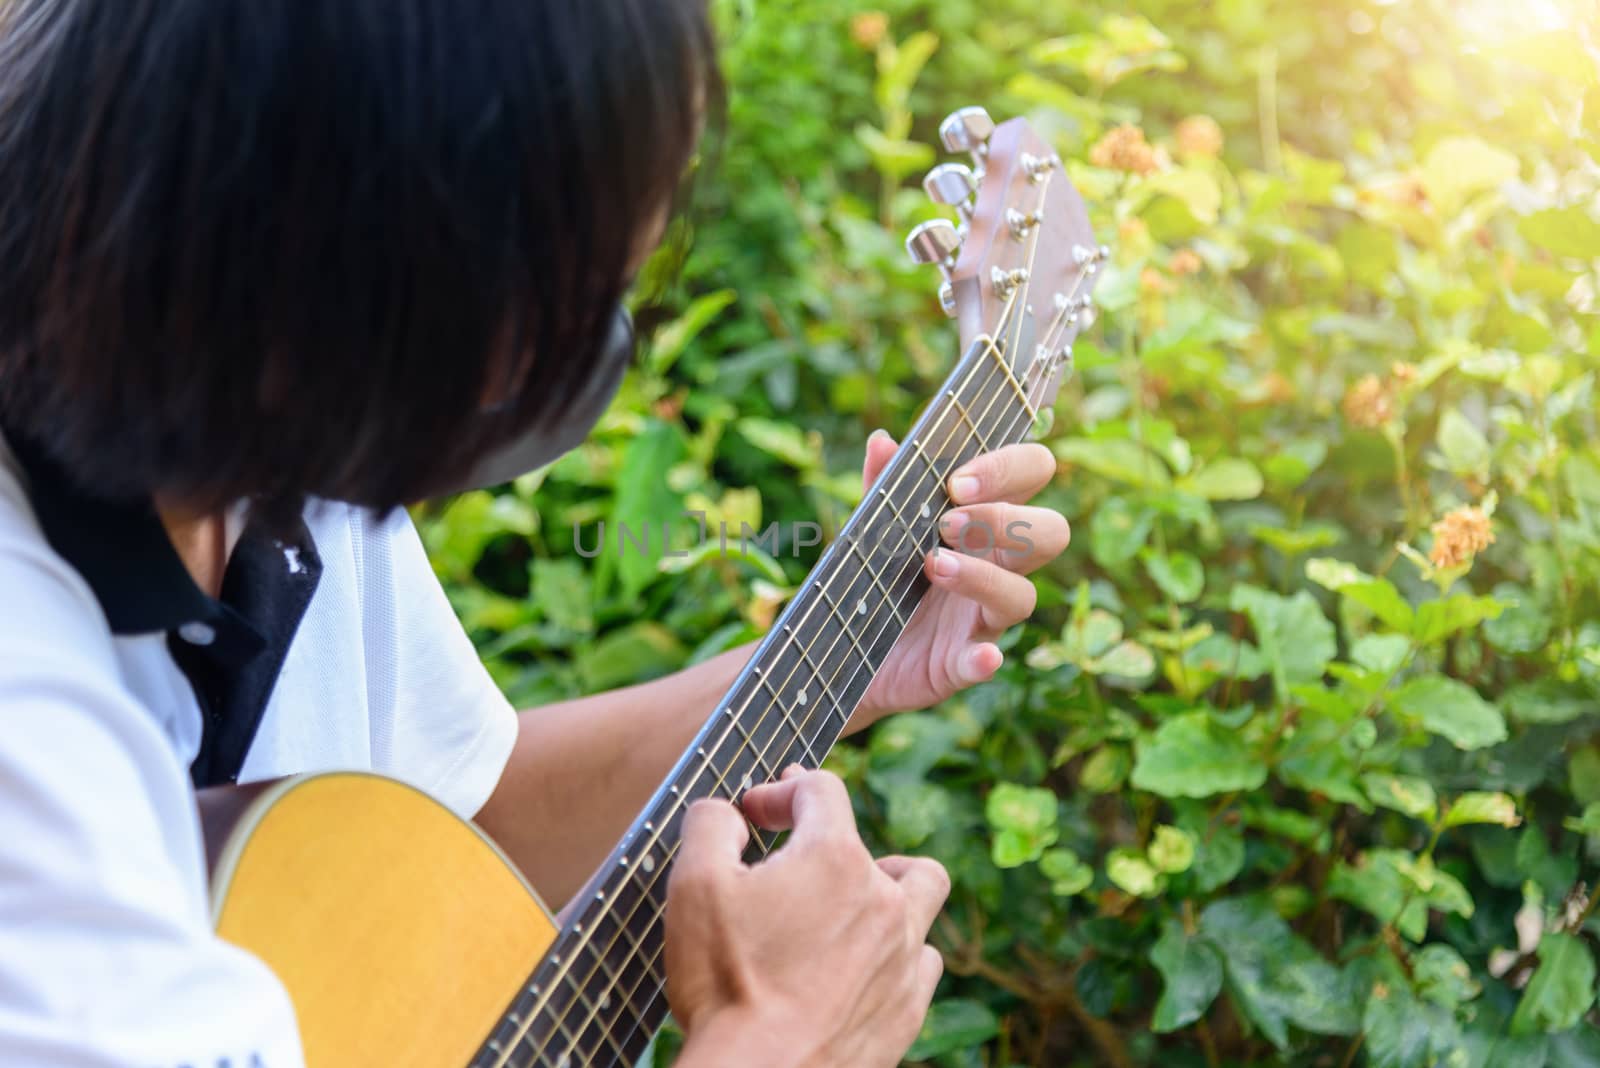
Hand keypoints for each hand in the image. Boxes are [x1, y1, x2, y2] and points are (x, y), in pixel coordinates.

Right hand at [666, 768, 948, 1067]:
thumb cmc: (726, 983)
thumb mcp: (694, 885)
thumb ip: (712, 824)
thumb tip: (729, 813)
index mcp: (835, 859)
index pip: (821, 791)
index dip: (781, 791)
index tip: (753, 814)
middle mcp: (884, 900)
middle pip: (875, 844)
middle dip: (830, 843)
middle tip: (794, 864)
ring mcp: (904, 957)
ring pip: (921, 895)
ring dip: (887, 889)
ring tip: (851, 903)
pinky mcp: (908, 1009)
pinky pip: (921, 960)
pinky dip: (896, 951)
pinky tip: (862, 964)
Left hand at [856, 435, 1068, 722]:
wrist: (843, 645)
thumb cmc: (877, 573)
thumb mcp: (875, 526)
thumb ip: (881, 486)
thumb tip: (882, 442)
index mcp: (985, 520)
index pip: (1031, 474)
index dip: (1009, 468)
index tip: (957, 480)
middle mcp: (997, 566)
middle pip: (1052, 532)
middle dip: (1006, 520)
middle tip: (948, 523)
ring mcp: (983, 616)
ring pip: (1023, 596)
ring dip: (984, 577)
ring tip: (935, 565)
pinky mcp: (961, 661)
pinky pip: (984, 662)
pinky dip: (985, 659)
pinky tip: (981, 654)